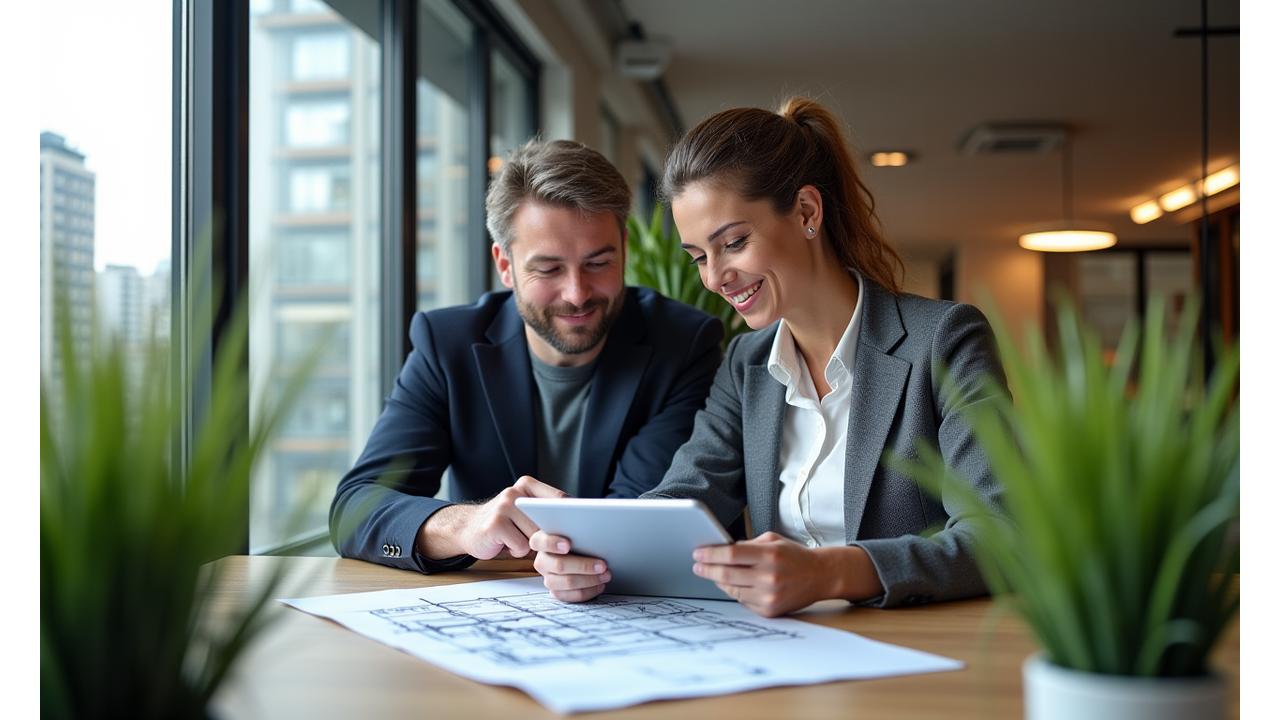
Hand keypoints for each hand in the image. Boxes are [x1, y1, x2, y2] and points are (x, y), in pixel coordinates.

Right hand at [417, 476, 565, 559]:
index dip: (572, 515)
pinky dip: (517, 551)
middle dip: (552, 536)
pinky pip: (520, 546)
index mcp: (527, 485)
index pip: (559, 497)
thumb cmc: (504, 523)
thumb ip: (544, 512)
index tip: (583, 527)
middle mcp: (515, 493)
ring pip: (535, 536)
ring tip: (519, 539)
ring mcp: (503, 507)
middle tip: (560, 544)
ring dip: (530, 545)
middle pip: (548, 520)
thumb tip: (577, 526)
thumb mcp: (524, 511)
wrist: (467, 528)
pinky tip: (507, 545)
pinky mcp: (495, 525)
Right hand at [529, 531, 610, 602]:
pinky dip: (588, 592)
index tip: (567, 545)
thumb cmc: (575, 539)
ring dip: (589, 580)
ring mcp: (548, 577)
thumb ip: (576, 531)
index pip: (539, 542)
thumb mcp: (573, 531)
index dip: (552, 544)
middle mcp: (542, 561)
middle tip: (602, 565)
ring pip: (566, 583)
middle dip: (583, 566)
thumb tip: (594, 530)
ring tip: (605, 575)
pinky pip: (571, 596)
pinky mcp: (556, 591)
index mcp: (541, 541)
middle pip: (559, 565)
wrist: (577, 553)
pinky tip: (599, 585)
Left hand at [692, 531, 839, 616]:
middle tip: (697, 565)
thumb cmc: (794, 556)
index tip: (698, 553)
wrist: (820, 576)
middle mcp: (769, 577)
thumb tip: (721, 550)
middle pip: (727, 574)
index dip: (711, 554)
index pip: (731, 554)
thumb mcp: (772, 540)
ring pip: (732, 590)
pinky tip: (733, 584)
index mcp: (770, 555)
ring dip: (719, 581)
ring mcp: (769, 596)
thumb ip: (747, 544)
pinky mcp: (770, 610)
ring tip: (712, 573)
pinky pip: (743, 601)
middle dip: (707, 569)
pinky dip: (735, 592)